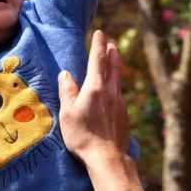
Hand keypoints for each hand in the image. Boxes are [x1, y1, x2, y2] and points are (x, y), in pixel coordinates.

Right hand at [58, 30, 129, 164]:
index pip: (97, 59)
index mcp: (95, 88)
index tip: (100, 32)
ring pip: (118, 79)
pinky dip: (116, 85)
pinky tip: (113, 91)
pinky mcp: (124, 115)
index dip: (98, 44)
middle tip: (111, 42)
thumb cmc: (83, 136)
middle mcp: (111, 91)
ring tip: (114, 60)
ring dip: (115, 66)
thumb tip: (66, 74)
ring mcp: (120, 103)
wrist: (108, 158)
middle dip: (111, 51)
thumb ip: (67, 91)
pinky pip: (119, 94)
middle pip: (113, 65)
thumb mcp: (68, 113)